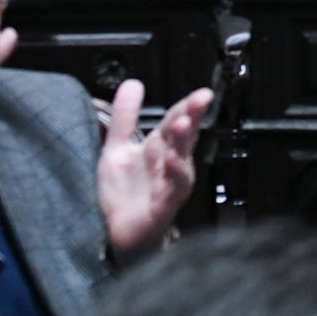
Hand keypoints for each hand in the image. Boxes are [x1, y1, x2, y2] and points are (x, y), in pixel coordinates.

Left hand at [97, 80, 213, 257]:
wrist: (114, 232)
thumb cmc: (123, 193)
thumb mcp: (117, 148)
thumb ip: (125, 117)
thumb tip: (133, 83)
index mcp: (159, 147)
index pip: (176, 120)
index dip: (188, 105)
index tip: (202, 93)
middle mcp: (169, 163)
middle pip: (184, 136)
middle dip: (193, 117)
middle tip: (201, 99)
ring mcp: (168, 184)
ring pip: (182, 160)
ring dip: (183, 142)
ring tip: (182, 124)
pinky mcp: (163, 206)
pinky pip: (173, 189)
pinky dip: (175, 174)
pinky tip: (171, 160)